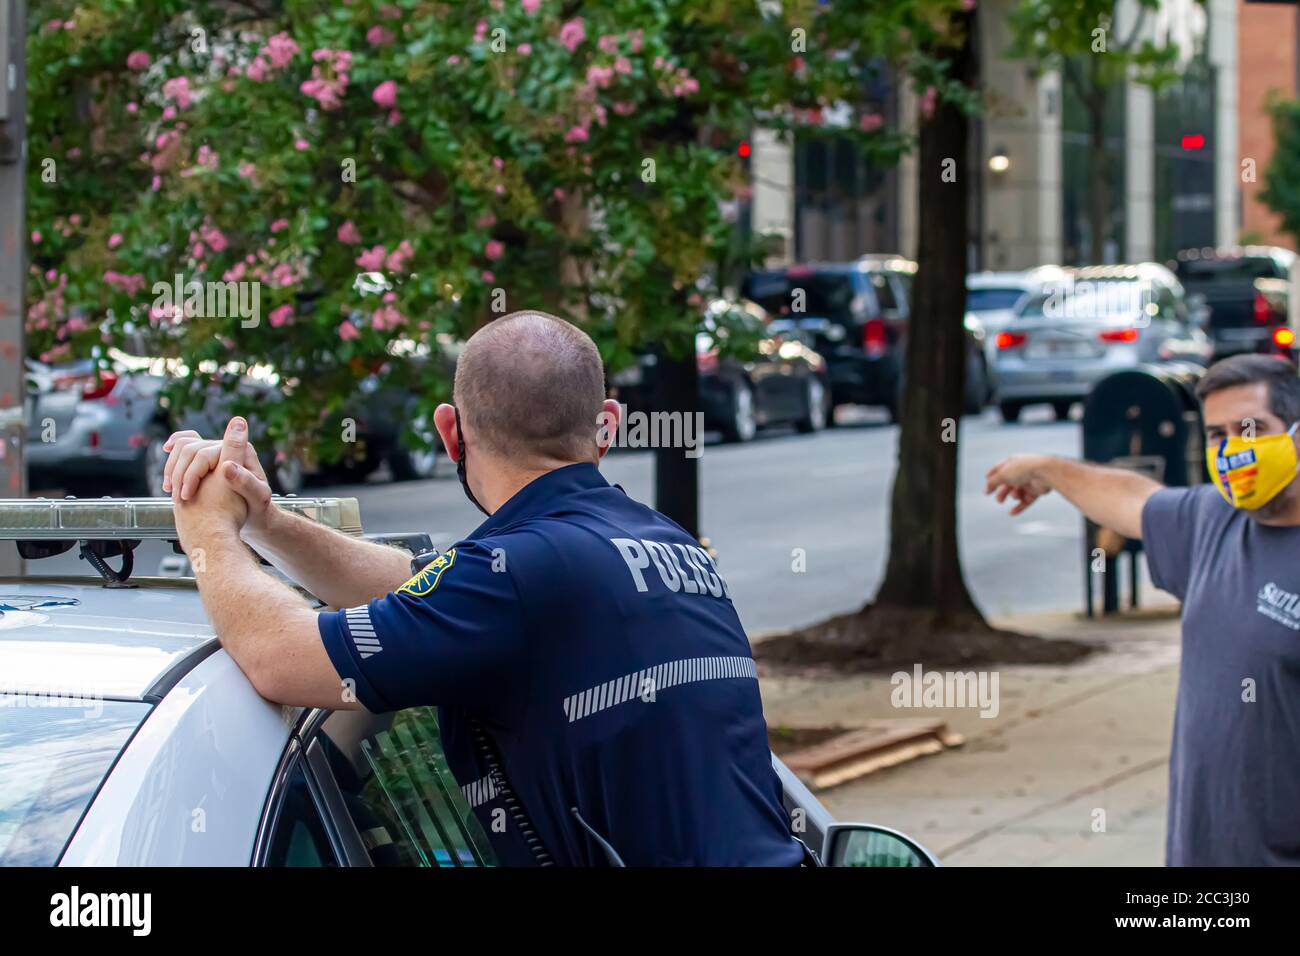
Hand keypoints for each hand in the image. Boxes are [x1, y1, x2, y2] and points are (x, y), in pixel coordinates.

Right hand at [163, 424, 275, 538]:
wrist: (253, 515)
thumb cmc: (258, 507)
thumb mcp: (257, 496)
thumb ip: (245, 481)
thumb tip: (227, 466)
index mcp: (242, 452)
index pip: (205, 454)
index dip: (192, 473)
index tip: (187, 494)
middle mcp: (228, 448)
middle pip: (190, 449)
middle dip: (179, 473)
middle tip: (177, 498)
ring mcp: (216, 452)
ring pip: (183, 448)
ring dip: (172, 469)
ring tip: (171, 491)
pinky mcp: (207, 460)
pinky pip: (183, 451)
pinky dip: (173, 461)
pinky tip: (169, 475)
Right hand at [985, 454, 1053, 515]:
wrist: (1046, 473)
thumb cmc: (1024, 469)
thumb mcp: (1003, 475)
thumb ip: (992, 483)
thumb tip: (985, 490)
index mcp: (1013, 462)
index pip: (999, 468)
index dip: (992, 474)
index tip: (986, 479)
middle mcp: (1021, 471)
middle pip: (1007, 483)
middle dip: (1002, 492)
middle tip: (999, 500)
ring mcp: (1029, 481)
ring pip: (1016, 492)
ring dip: (1013, 496)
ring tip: (1015, 495)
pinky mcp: (1036, 491)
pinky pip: (1026, 500)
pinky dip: (1019, 507)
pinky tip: (1011, 513)